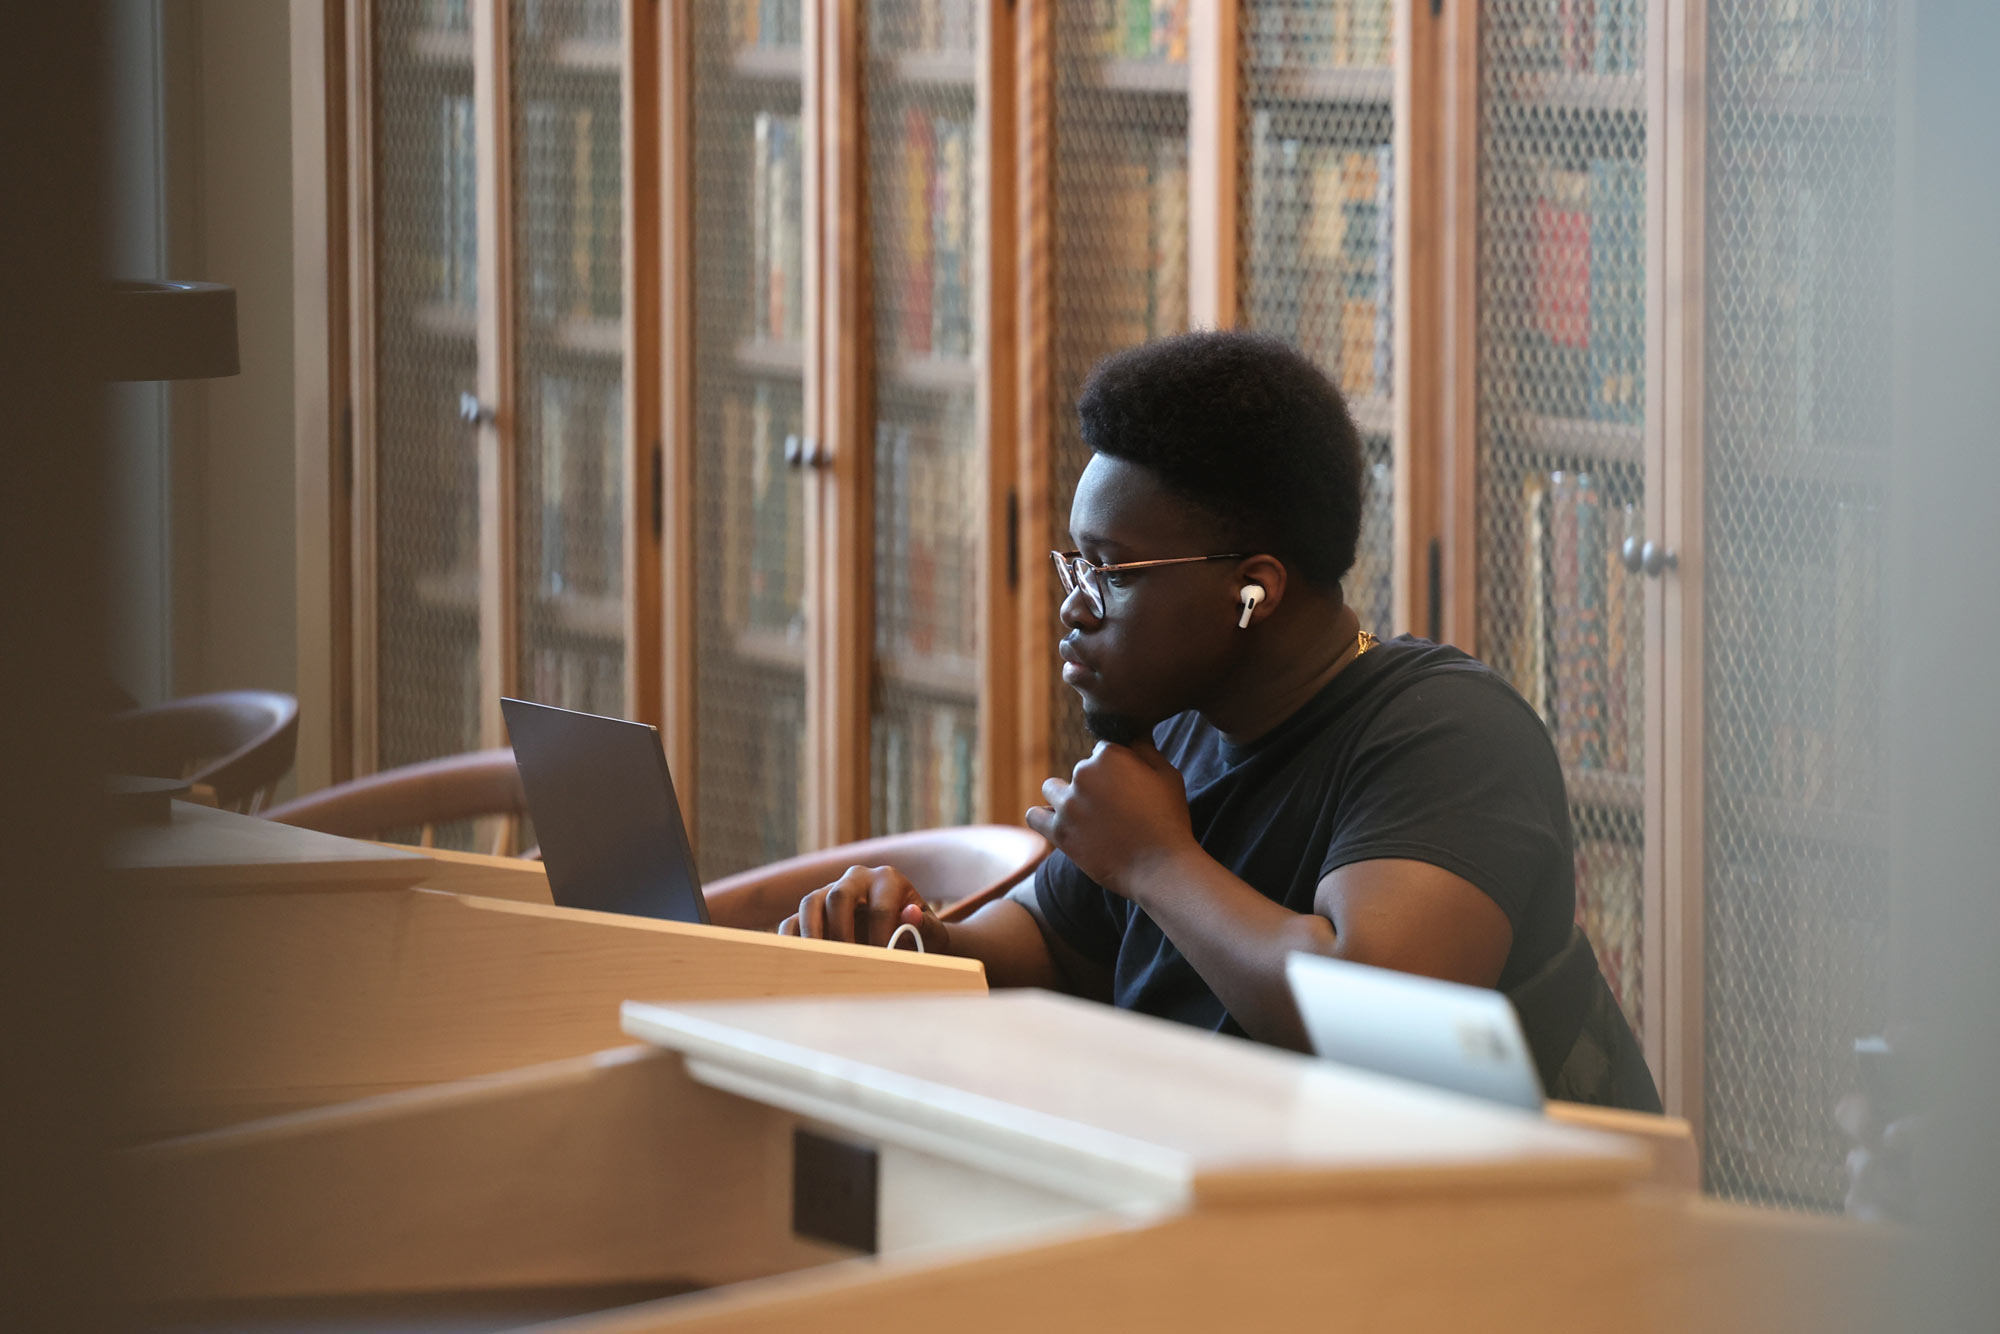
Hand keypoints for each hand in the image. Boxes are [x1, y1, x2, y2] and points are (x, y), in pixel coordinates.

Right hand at [777, 865, 950, 951]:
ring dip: (811, 932)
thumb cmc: (920, 933)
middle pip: (839, 895)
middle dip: (842, 932)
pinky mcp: (814, 910)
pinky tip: (796, 959)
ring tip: (816, 959)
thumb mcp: (931, 932)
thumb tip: (911, 915)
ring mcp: (831, 891)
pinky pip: (793, 918)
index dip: (880, 937)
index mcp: (887, 879)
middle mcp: (856, 878)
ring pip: (811, 902)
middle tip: (848, 960)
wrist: (905, 933)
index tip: (882, 963)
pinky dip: (791, 938)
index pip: (880, 907)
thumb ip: (925, 925)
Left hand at [1025, 735, 1196, 898]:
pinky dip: (1043, 817)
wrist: (1160, 867)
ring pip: (1053, 789)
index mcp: (1109, 754)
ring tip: (1088, 816)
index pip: (1103, 751)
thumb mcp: (1168, 775)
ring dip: (1066, 797)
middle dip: (1095, 785)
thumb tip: (1134, 731)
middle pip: (1081, 771)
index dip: (1117, 769)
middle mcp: (1083, 773)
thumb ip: (1146, 749)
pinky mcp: (1059, 832)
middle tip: (1116, 810)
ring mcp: (1068, 804)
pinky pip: (1035, 816)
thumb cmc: (1168, 819)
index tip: (1127, 788)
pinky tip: (1057, 822)